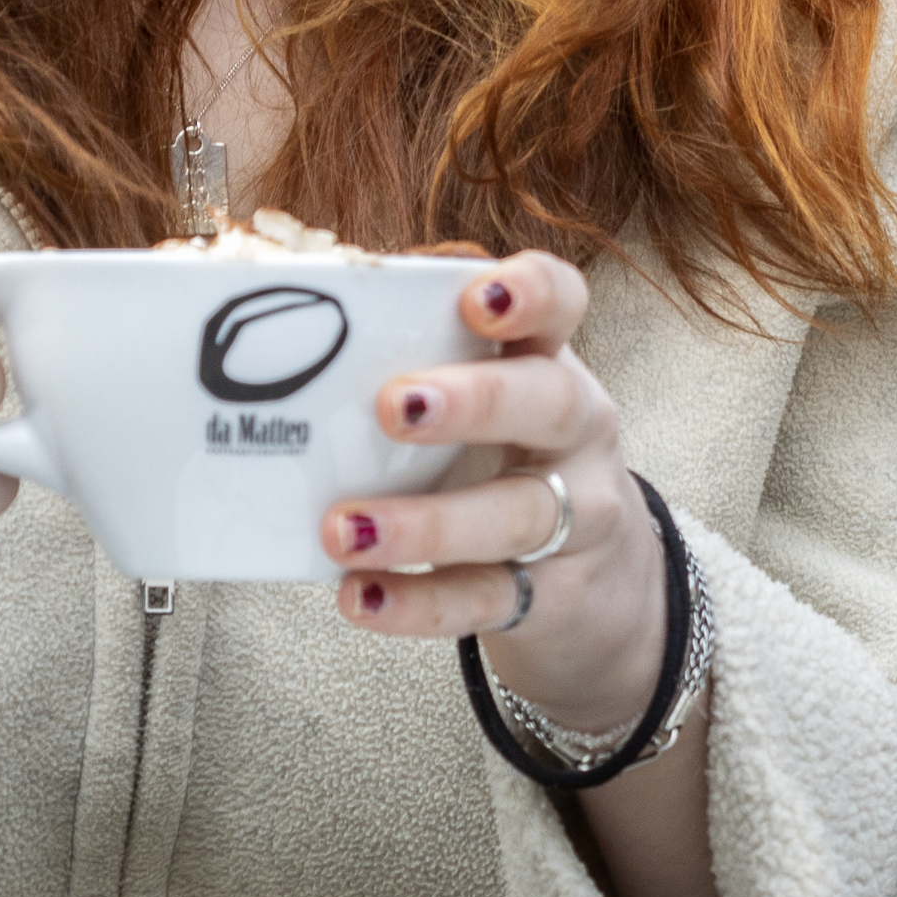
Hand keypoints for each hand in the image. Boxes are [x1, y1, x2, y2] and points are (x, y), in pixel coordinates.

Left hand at [325, 254, 665, 732]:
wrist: (596, 572)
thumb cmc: (506, 456)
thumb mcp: (487, 394)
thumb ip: (419, 351)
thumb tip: (300, 301)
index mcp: (549, 360)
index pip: (562, 304)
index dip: (532, 293)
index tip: (479, 297)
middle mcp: (576, 431)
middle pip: (550, 403)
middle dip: (474, 401)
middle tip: (393, 406)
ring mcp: (575, 515)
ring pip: (519, 513)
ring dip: (427, 523)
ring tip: (346, 529)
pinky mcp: (549, 593)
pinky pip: (487, 600)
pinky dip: (419, 602)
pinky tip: (362, 595)